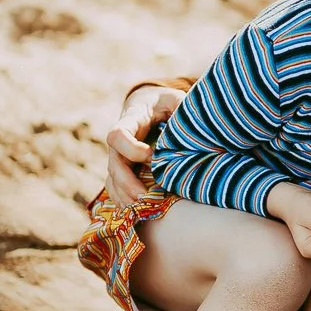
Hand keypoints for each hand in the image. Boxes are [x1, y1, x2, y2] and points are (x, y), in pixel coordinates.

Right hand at [105, 85, 185, 204]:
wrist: (147, 105)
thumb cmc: (163, 103)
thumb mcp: (173, 99)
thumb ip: (182, 107)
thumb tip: (199, 128)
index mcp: (130, 120)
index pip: (117, 135)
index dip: (130, 149)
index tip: (150, 155)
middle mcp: (119, 141)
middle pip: (113, 163)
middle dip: (127, 181)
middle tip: (144, 195)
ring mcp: (118, 156)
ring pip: (112, 178)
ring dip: (124, 195)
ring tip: (140, 208)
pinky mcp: (122, 168)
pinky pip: (114, 186)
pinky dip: (122, 199)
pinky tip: (135, 211)